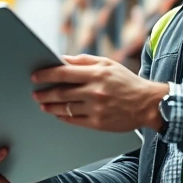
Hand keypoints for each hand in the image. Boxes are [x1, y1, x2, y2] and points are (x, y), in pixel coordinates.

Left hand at [31, 54, 168, 131]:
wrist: (147, 104)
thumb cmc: (126, 81)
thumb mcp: (108, 64)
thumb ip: (84, 61)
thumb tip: (62, 59)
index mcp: (97, 74)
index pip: (63, 73)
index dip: (46, 74)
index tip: (35, 76)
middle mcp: (95, 91)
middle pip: (61, 93)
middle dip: (44, 93)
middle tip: (35, 93)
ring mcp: (96, 109)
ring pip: (65, 108)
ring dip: (50, 106)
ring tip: (43, 104)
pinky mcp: (98, 123)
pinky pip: (74, 120)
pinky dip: (62, 116)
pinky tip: (57, 113)